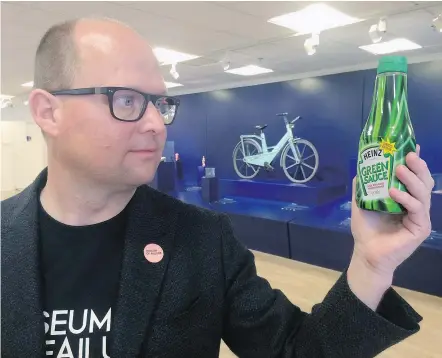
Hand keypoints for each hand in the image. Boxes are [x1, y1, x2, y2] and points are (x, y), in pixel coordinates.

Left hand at [348, 145, 434, 308]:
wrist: (366, 253)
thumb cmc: (366, 229)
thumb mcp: (362, 203)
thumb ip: (363, 187)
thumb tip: (361, 168)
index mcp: (405, 198)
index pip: (414, 177)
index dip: (414, 163)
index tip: (411, 147)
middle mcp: (415, 205)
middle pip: (423, 182)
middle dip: (418, 166)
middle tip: (409, 154)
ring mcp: (420, 217)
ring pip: (423, 193)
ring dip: (412, 179)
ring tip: (400, 168)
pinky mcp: (420, 228)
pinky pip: (417, 209)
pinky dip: (406, 198)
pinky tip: (394, 192)